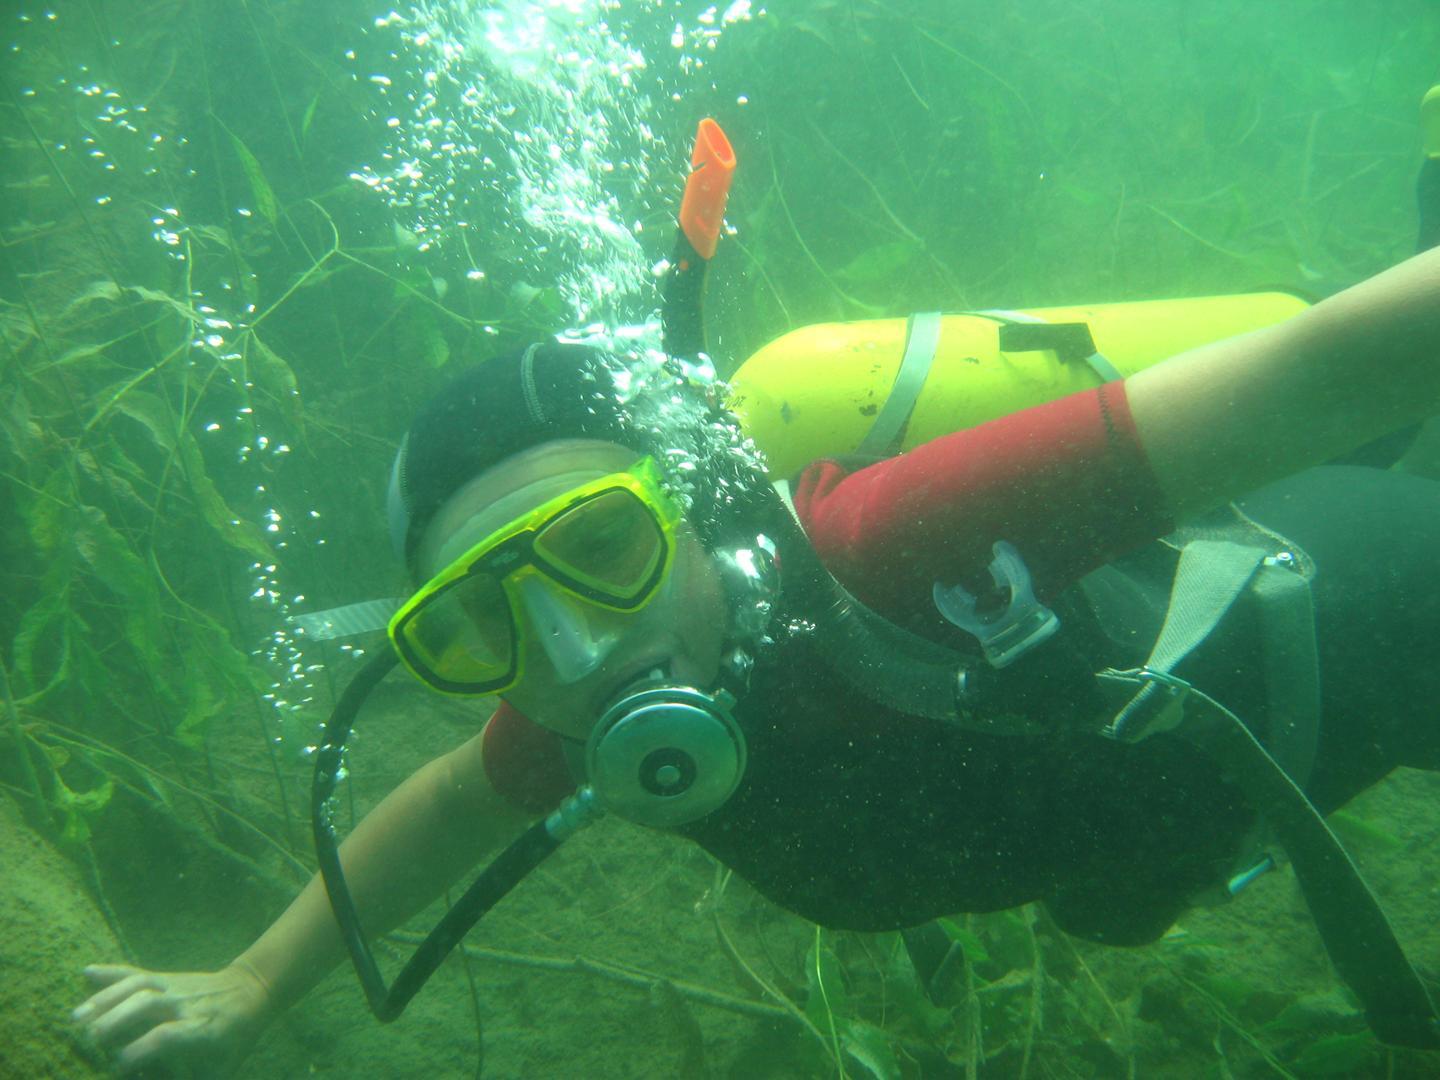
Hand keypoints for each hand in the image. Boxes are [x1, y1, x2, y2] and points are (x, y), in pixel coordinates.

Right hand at [73, 962, 273, 1075]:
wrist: (250, 991)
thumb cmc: (233, 1039)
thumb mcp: (222, 1068)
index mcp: (201, 1029)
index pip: (166, 1036)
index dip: (140, 1051)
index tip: (117, 1068)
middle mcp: (185, 1004)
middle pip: (147, 1004)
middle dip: (116, 1019)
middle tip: (88, 1040)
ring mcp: (174, 986)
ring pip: (138, 984)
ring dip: (106, 998)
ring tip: (76, 1018)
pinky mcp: (165, 976)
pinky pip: (137, 971)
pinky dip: (111, 971)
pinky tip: (86, 972)